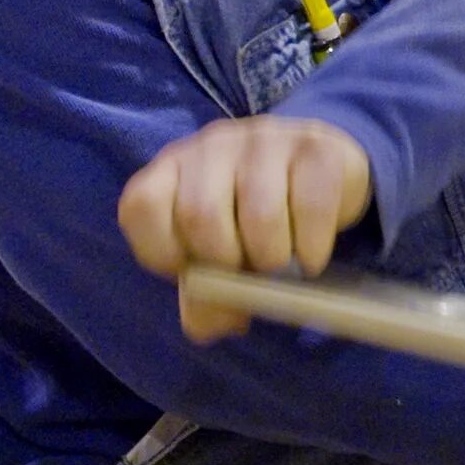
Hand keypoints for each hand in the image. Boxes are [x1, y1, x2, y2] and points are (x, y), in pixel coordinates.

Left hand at [118, 117, 373, 342]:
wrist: (320, 174)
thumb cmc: (253, 221)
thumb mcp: (216, 256)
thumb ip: (201, 296)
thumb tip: (209, 324)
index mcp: (171, 169)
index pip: (143, 207)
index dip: (165, 253)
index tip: (194, 270)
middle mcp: (211, 146)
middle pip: (201, 215)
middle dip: (226, 263)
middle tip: (246, 273)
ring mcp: (265, 140)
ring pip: (259, 213)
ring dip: (272, 258)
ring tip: (281, 262)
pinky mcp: (316, 147)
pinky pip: (312, 207)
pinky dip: (311, 248)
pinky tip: (310, 255)